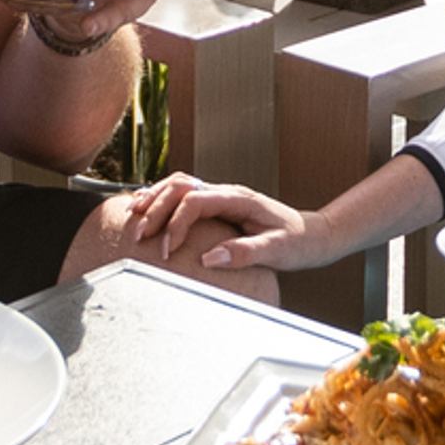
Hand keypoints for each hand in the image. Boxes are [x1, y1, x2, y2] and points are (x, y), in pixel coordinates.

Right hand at [123, 171, 339, 272]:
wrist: (311, 235)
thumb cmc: (296, 243)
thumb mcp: (276, 251)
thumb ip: (244, 253)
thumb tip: (208, 259)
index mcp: (239, 199)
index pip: (195, 201)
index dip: (176, 223)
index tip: (166, 250)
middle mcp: (226, 192)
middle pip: (180, 186)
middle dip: (156, 208)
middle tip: (138, 235)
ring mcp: (220, 196)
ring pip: (178, 185)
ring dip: (154, 199)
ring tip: (133, 218)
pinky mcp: (217, 204)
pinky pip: (183, 194)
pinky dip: (161, 200)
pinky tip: (145, 210)